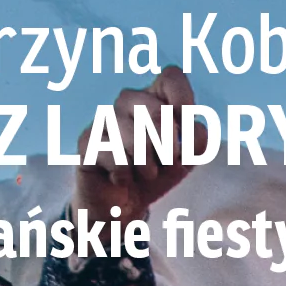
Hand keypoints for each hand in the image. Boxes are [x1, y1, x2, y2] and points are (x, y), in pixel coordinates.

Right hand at [73, 65, 194, 224]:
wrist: (121, 208)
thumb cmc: (153, 176)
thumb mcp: (184, 161)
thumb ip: (197, 142)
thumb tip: (193, 128)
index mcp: (153, 99)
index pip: (171, 77)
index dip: (184, 100)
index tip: (186, 126)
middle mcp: (128, 102)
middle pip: (160, 112)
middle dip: (170, 147)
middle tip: (167, 163)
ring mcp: (106, 119)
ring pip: (136, 137)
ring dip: (148, 166)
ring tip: (145, 174)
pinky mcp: (88, 141)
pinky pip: (116, 156)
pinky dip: (126, 175)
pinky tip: (120, 179)